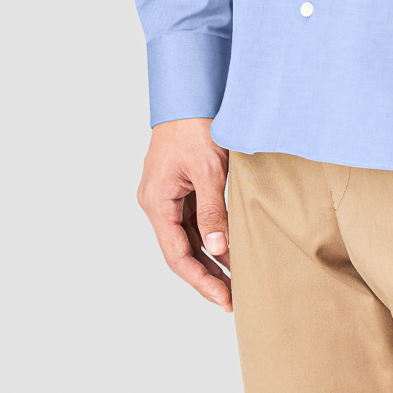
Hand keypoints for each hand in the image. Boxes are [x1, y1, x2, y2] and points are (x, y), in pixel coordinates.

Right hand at [137, 117, 231, 310]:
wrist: (191, 92)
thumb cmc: (195, 125)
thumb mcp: (208, 170)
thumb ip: (213, 211)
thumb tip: (219, 249)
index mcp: (156, 201)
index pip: (176, 255)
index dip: (201, 280)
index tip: (223, 299)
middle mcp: (157, 202)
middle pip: (181, 251)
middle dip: (207, 276)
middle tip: (233, 300)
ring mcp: (167, 195)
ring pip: (188, 238)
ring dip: (211, 258)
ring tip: (235, 282)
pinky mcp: (180, 187)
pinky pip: (193, 220)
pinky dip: (211, 236)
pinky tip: (230, 250)